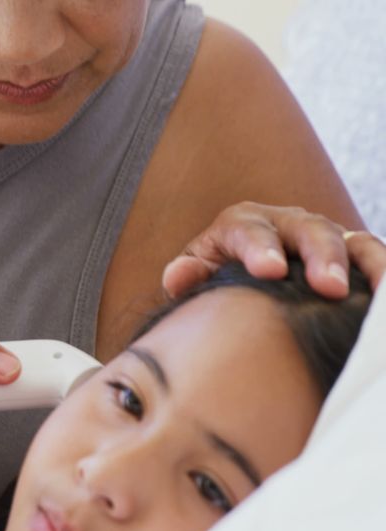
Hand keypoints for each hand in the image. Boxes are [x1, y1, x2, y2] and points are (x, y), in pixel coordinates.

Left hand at [162, 202, 384, 297]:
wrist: (246, 278)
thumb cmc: (218, 276)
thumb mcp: (199, 274)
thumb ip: (189, 275)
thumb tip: (178, 276)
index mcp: (242, 224)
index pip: (249, 230)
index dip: (260, 248)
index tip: (269, 271)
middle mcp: (288, 223)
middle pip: (309, 231)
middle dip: (321, 256)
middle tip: (328, 288)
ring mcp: (325, 236)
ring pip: (353, 242)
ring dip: (366, 265)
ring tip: (376, 294)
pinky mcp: (353, 254)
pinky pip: (374, 258)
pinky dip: (385, 273)